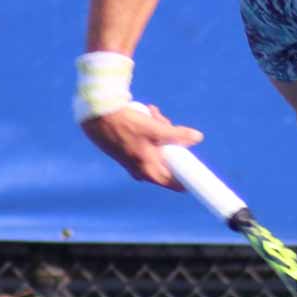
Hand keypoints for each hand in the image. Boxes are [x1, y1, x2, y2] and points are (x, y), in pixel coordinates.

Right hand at [80, 100, 203, 189]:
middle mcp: (141, 170)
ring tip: (152, 113)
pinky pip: (147, 140)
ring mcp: (134, 160)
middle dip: (171, 138)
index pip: (174, 183)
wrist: (98, 116)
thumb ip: (178, 135)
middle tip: (165, 122)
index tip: (198, 170)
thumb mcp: (155, 130)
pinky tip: (147, 112)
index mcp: (148, 171)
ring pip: (158, 146)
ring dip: (160, 128)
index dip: (187, 177)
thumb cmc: (126, 125)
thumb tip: (198, 138)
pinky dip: (150, 128)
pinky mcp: (129, 150)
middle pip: (168, 158)